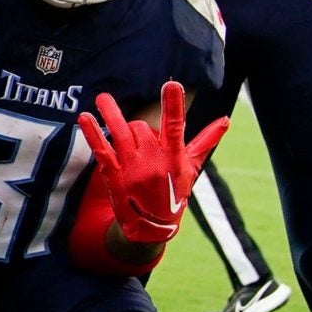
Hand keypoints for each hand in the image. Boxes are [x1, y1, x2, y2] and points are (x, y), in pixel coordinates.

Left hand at [74, 83, 230, 244]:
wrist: (151, 227)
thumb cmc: (174, 192)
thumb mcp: (190, 168)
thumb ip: (205, 141)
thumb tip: (226, 120)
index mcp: (173, 157)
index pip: (175, 126)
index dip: (173, 105)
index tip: (171, 84)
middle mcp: (153, 161)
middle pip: (141, 127)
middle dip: (138, 127)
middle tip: (139, 140)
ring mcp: (132, 168)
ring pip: (120, 133)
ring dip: (110, 114)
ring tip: (103, 97)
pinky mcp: (115, 175)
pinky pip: (102, 150)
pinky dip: (92, 133)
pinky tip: (84, 117)